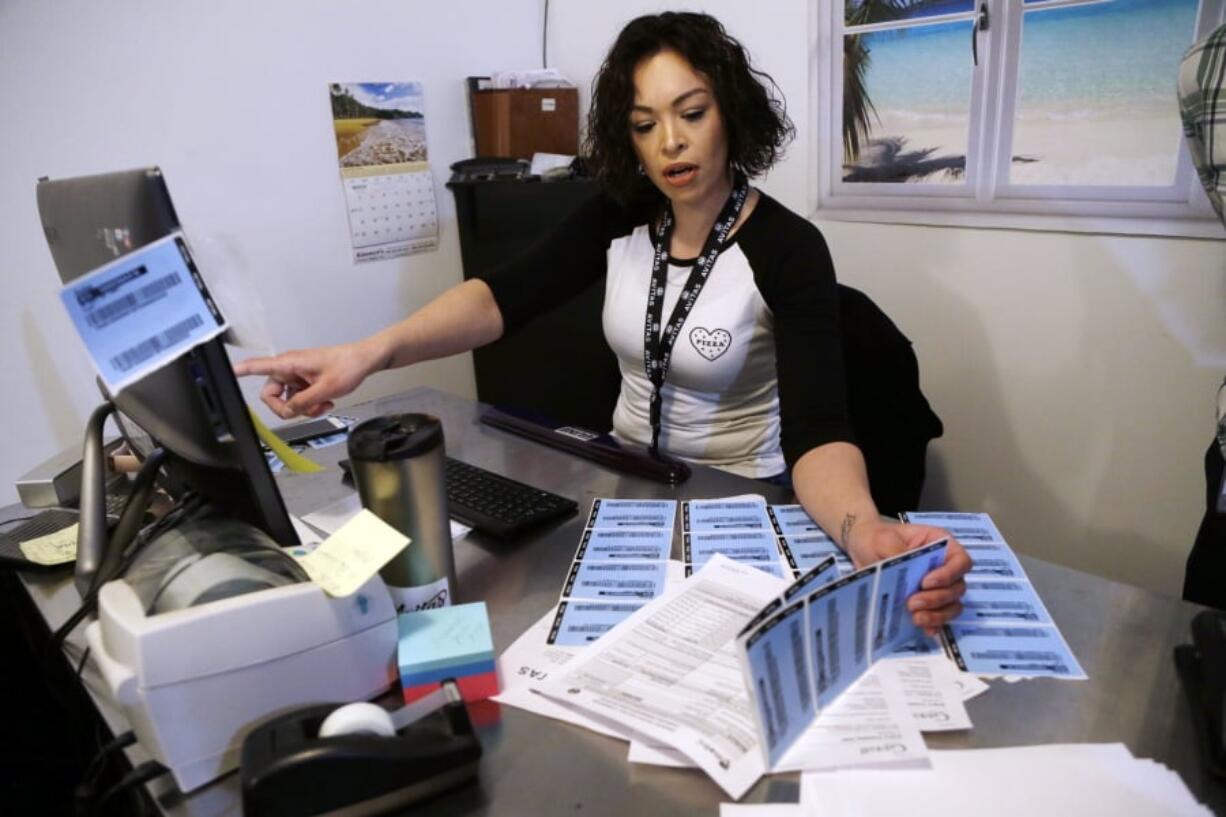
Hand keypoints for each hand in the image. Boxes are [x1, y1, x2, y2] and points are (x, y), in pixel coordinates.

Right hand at [233, 339, 385, 419]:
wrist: (364, 360)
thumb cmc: (348, 366)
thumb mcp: (325, 389)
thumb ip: (303, 402)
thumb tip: (288, 412)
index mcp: (289, 364)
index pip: (258, 366)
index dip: (240, 370)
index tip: (227, 371)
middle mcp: (289, 368)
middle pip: (271, 395)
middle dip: (289, 408)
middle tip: (309, 410)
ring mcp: (297, 374)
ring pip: (287, 400)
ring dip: (303, 407)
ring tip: (323, 405)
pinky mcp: (305, 380)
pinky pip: (298, 398)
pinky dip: (310, 403)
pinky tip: (325, 402)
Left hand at [846, 520, 970, 635]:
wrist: (861, 548)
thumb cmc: (876, 537)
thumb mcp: (883, 539)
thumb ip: (897, 552)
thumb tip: (908, 570)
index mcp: (939, 543)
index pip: (961, 561)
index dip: (949, 574)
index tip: (926, 582)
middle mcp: (943, 565)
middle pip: (957, 587)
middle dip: (937, 599)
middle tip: (912, 602)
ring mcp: (937, 585)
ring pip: (952, 605)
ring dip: (937, 614)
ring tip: (916, 617)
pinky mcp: (926, 602)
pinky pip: (940, 617)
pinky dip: (933, 624)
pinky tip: (922, 627)